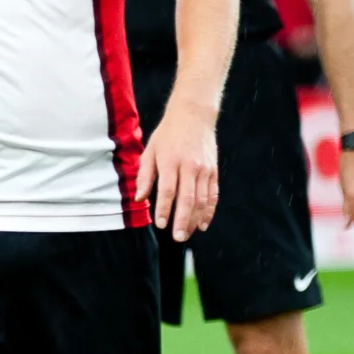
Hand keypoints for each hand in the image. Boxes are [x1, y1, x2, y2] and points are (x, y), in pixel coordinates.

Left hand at [136, 102, 218, 239]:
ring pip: (202, 199)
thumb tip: (139, 199)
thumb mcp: (150, 150)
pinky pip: (212, 194)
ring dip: (195, 219)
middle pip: (187, 198)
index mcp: (170, 161)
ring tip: (187, 234)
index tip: (160, 224)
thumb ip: (145, 176)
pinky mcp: (213, 170)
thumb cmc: (167, 134)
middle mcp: (189, 166)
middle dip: (182, 220)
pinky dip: (209, 211)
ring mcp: (204, 169)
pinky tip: (202, 224)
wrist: (193, 115)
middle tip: (177, 237)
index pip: (168, 189)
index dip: (164, 208)